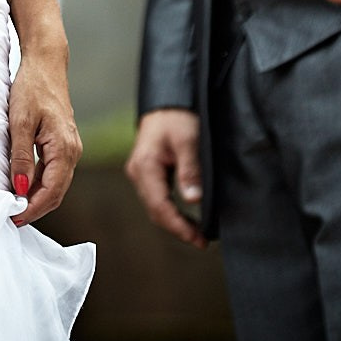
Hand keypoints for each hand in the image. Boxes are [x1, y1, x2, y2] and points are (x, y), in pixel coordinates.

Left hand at [6, 48, 81, 226]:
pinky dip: (39, 184)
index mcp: (64, 149)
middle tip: (11, 218)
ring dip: (36, 197)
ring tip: (13, 206)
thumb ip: (21, 156)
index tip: (12, 219)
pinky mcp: (63, 143)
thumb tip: (19, 188)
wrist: (45, 64)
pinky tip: (22, 185)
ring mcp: (70, 148)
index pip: (51, 192)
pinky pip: (54, 172)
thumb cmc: (32, 88)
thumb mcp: (20, 122)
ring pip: (55, 184)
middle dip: (34, 208)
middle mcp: (72, 151)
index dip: (32, 209)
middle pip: (56, 193)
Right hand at [124, 108, 204, 248]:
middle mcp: (138, 172)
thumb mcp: (188, 140)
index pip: (159, 206)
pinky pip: (157, 197)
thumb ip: (190, 170)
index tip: (198, 239)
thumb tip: (193, 200)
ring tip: (197, 232)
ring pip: (156, 206)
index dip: (179, 227)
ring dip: (174, 221)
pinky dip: (171, 209)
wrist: (168, 99)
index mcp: (145, 166)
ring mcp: (141, 172)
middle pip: (155, 210)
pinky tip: (186, 215)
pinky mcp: (148, 171)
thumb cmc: (177, 116)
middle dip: (177, 228)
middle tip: (201, 241)